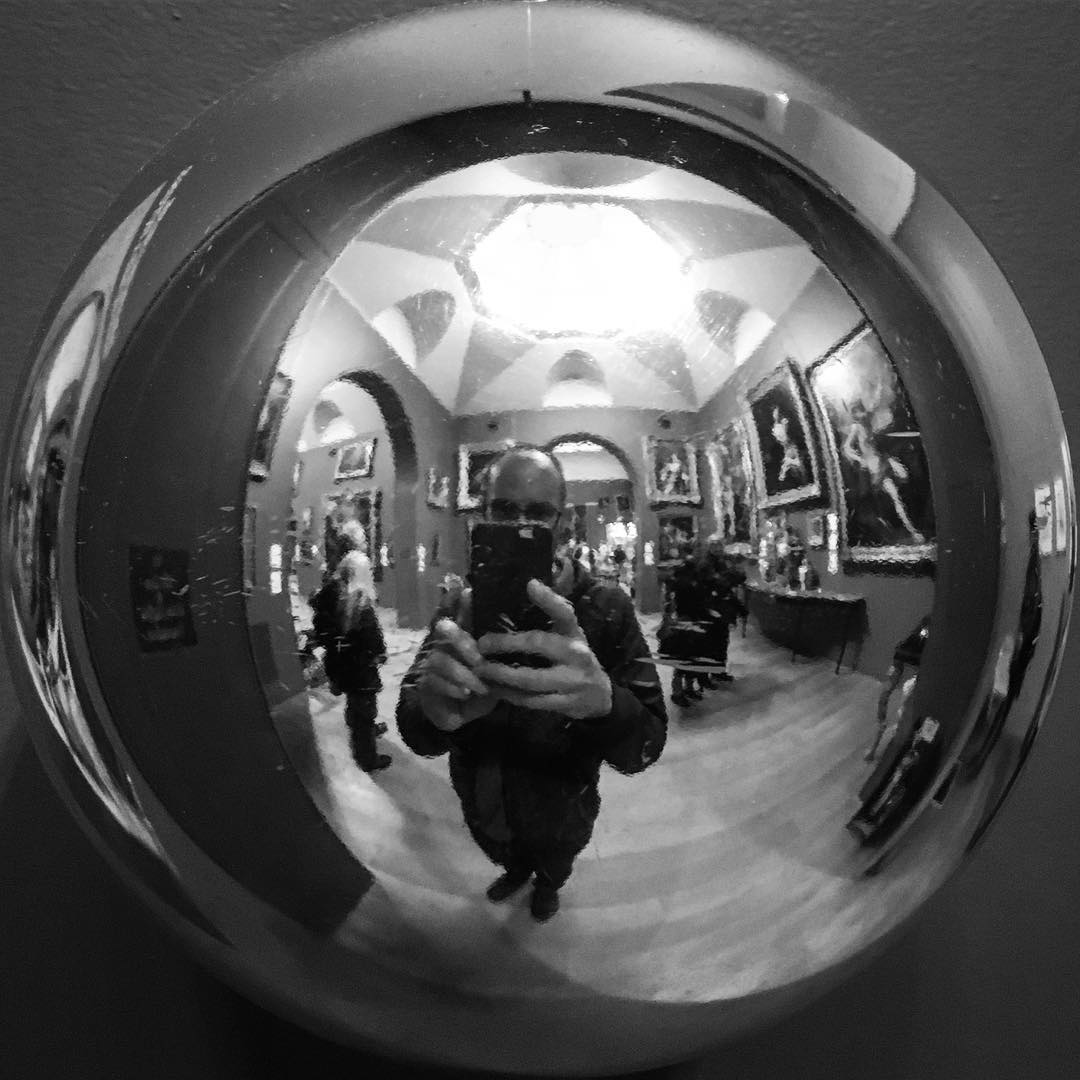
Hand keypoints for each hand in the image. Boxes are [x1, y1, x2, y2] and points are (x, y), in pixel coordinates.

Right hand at [414, 593, 497, 732]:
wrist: (459, 714)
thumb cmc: (479, 689)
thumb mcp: (493, 674)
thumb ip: (497, 659)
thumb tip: (512, 643)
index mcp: (464, 639)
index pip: (462, 617)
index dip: (463, 604)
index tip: (469, 592)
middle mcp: (445, 645)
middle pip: (446, 631)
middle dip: (461, 640)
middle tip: (478, 657)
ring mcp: (432, 663)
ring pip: (442, 659)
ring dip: (463, 673)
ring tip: (480, 686)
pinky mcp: (425, 682)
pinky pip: (435, 680)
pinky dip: (454, 687)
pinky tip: (466, 693)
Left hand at [476, 579, 612, 719]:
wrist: (600, 696)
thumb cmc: (575, 657)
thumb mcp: (569, 634)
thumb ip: (551, 615)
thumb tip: (527, 586)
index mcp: (575, 633)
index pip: (564, 613)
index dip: (548, 598)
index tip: (530, 584)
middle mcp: (576, 654)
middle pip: (538, 644)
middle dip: (506, 643)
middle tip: (482, 644)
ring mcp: (572, 681)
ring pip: (530, 678)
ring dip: (501, 674)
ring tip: (480, 669)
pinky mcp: (565, 704)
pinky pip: (531, 701)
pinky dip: (509, 695)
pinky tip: (494, 688)